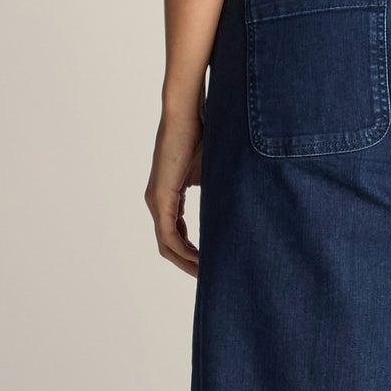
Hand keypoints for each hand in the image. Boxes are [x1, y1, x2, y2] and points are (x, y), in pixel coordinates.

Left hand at [145, 105, 203, 275]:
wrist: (186, 114)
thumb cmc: (201, 135)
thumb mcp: (211, 170)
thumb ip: (215, 191)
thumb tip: (234, 205)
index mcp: (167, 195)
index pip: (176, 233)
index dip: (191, 251)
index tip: (210, 261)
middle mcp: (156, 201)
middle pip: (168, 245)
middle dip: (188, 263)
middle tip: (209, 276)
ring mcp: (156, 201)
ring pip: (167, 245)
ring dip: (186, 262)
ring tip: (206, 273)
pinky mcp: (161, 198)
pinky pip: (169, 236)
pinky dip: (184, 251)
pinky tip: (200, 259)